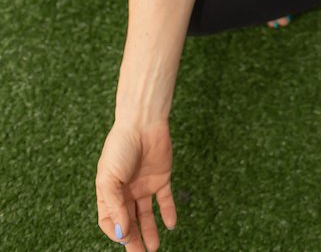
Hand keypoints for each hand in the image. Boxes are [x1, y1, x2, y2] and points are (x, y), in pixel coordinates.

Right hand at [96, 120, 176, 249]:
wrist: (143, 122)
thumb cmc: (120, 147)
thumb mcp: (108, 178)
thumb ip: (114, 206)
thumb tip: (121, 233)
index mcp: (108, 191)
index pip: (109, 220)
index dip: (115, 232)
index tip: (124, 238)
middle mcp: (126, 191)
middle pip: (129, 221)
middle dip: (133, 240)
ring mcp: (144, 185)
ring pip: (146, 215)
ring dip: (149, 232)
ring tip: (154, 248)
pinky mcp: (161, 178)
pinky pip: (165, 200)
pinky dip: (168, 212)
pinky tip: (171, 225)